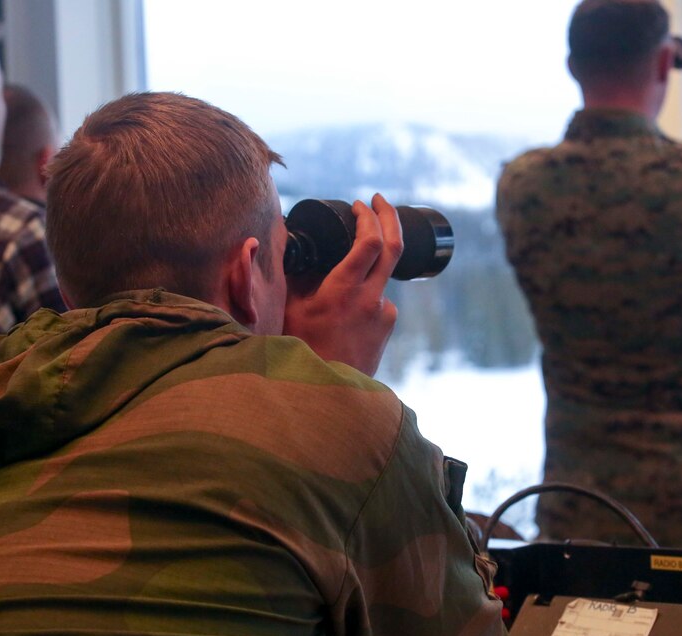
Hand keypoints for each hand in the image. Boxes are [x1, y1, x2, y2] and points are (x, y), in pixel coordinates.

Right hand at [283, 193, 402, 375]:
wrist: (326, 390)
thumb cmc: (302, 348)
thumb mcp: (290, 306)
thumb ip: (293, 273)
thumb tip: (288, 245)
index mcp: (344, 289)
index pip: (370, 240)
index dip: (368, 216)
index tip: (359, 205)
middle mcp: (371, 298)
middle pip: (393, 246)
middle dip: (388, 216)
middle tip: (379, 201)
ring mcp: (384, 312)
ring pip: (382, 275)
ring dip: (367, 265)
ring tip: (340, 281)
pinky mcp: (388, 325)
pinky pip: (379, 298)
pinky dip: (365, 293)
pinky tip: (346, 312)